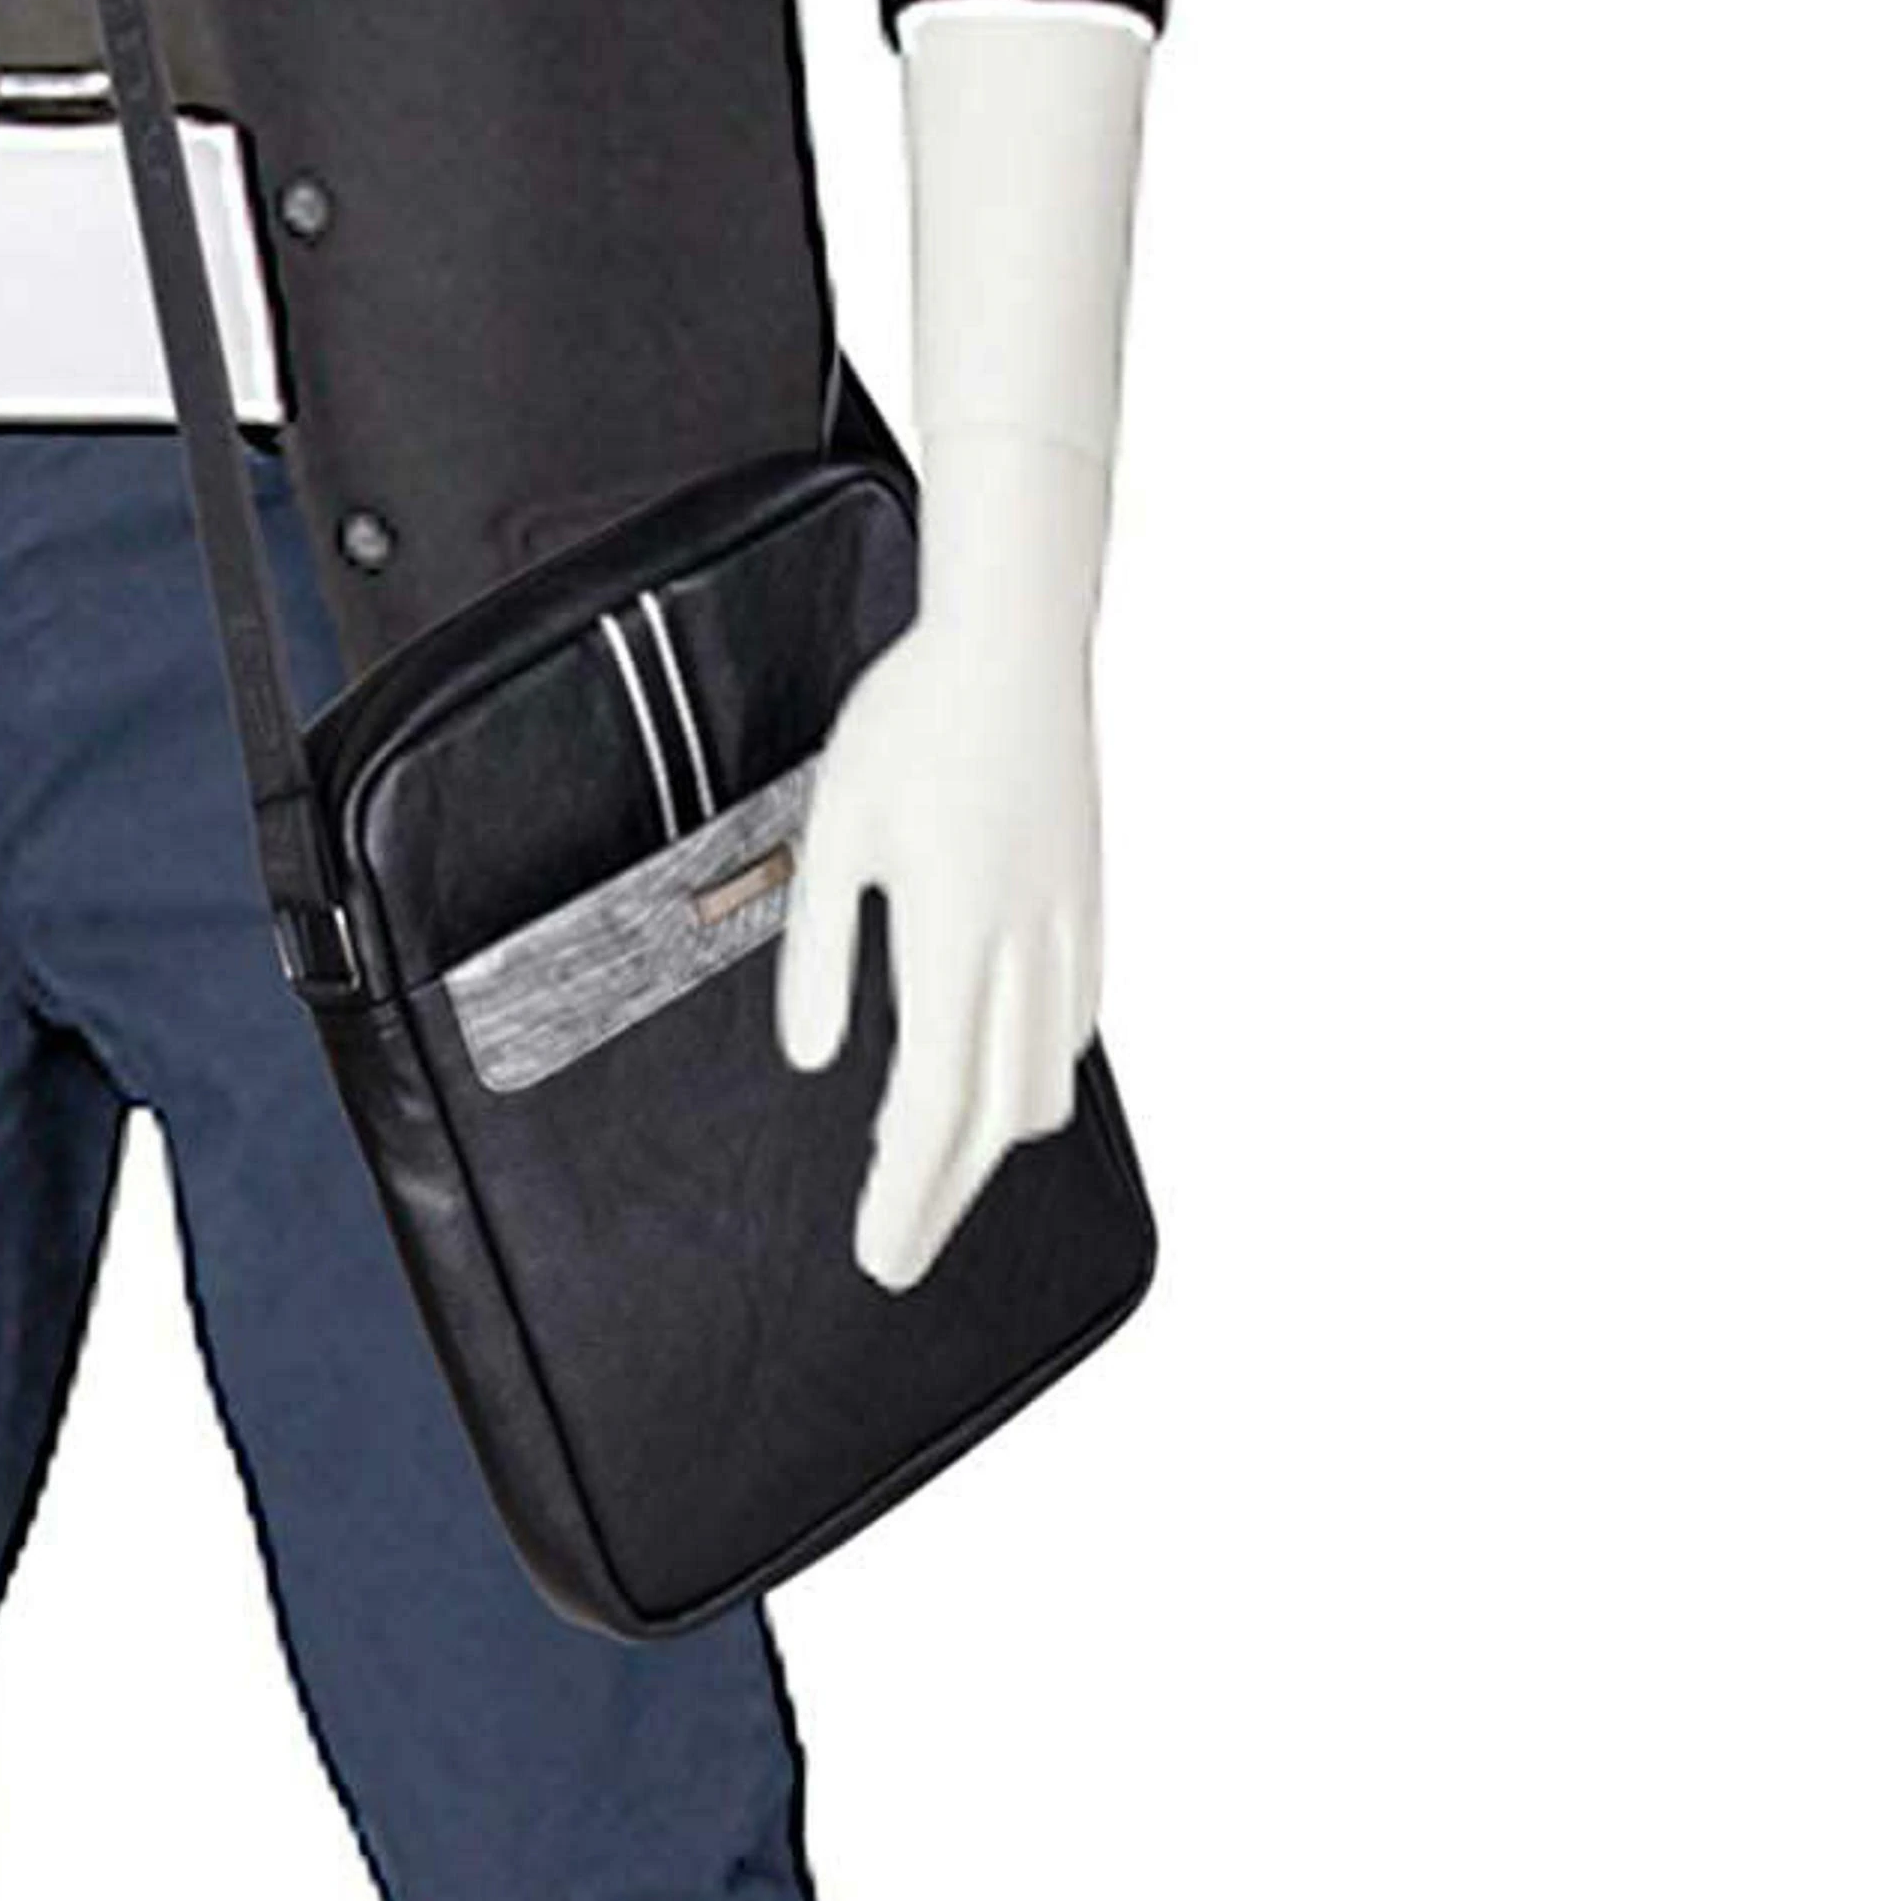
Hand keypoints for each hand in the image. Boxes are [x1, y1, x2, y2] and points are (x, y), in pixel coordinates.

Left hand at [773, 552, 1102, 1289]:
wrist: (1012, 642)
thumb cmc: (908, 725)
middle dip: (942, 1202)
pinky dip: (1032, 1074)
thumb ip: (819, 952)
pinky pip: (1072, 1024)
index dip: (904, 1197)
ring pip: (1044, 1081)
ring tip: (922, 1157)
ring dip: (989, 1138)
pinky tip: (988, 1067)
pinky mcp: (1088, 903)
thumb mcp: (832, 833)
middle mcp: (1025, 950)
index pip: (930, 1110)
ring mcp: (1069, 929)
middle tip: (895, 1254)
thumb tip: (812, 1061)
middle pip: (993, 1120)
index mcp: (953, 940)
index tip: (878, 1258)